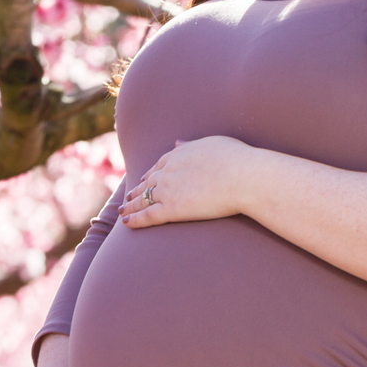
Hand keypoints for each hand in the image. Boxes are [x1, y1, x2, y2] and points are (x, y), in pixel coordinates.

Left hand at [118, 135, 256, 228]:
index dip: (149, 175)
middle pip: (147, 183)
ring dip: (130, 206)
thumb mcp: (211, 144)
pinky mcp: (172, 209)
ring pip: (143, 200)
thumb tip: (178, 143)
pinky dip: (135, 220)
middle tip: (128, 198)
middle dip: (136, 191)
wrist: (243, 177)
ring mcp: (167, 191)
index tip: (144, 180)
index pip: (158, 167)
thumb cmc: (235, 159)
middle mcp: (167, 172)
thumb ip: (191, 145)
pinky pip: (148, 216)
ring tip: (123, 212)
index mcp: (177, 155)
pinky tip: (126, 223)